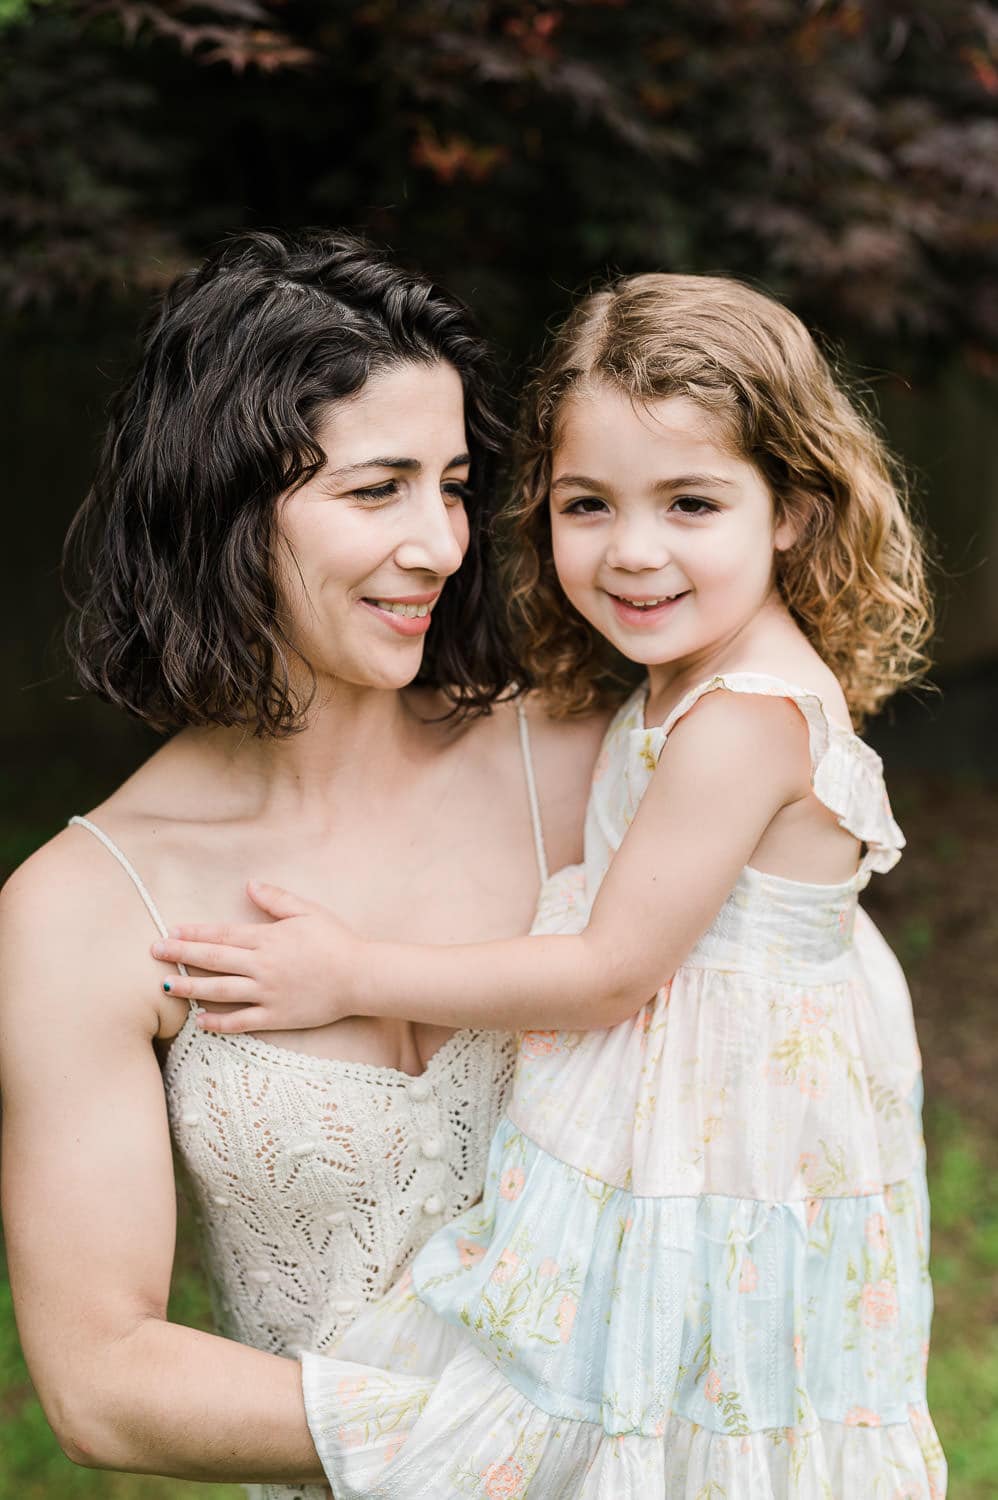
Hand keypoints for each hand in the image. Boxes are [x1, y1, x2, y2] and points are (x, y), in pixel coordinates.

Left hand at [150, 882, 365, 1032]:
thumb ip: (277, 900)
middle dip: (182, 954)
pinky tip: (199, 1020)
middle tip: (155, 951)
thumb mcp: (308, 912)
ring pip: (220, 990)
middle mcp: (262, 965)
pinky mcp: (276, 1015)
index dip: (195, 932)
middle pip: (214, 958)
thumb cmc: (337, 941)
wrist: (360, 977)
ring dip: (191, 986)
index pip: (222, 933)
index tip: (172, 930)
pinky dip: (219, 1022)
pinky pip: (241, 1021)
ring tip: (166, 985)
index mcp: (268, 938)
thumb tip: (249, 885)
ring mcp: (267, 992)